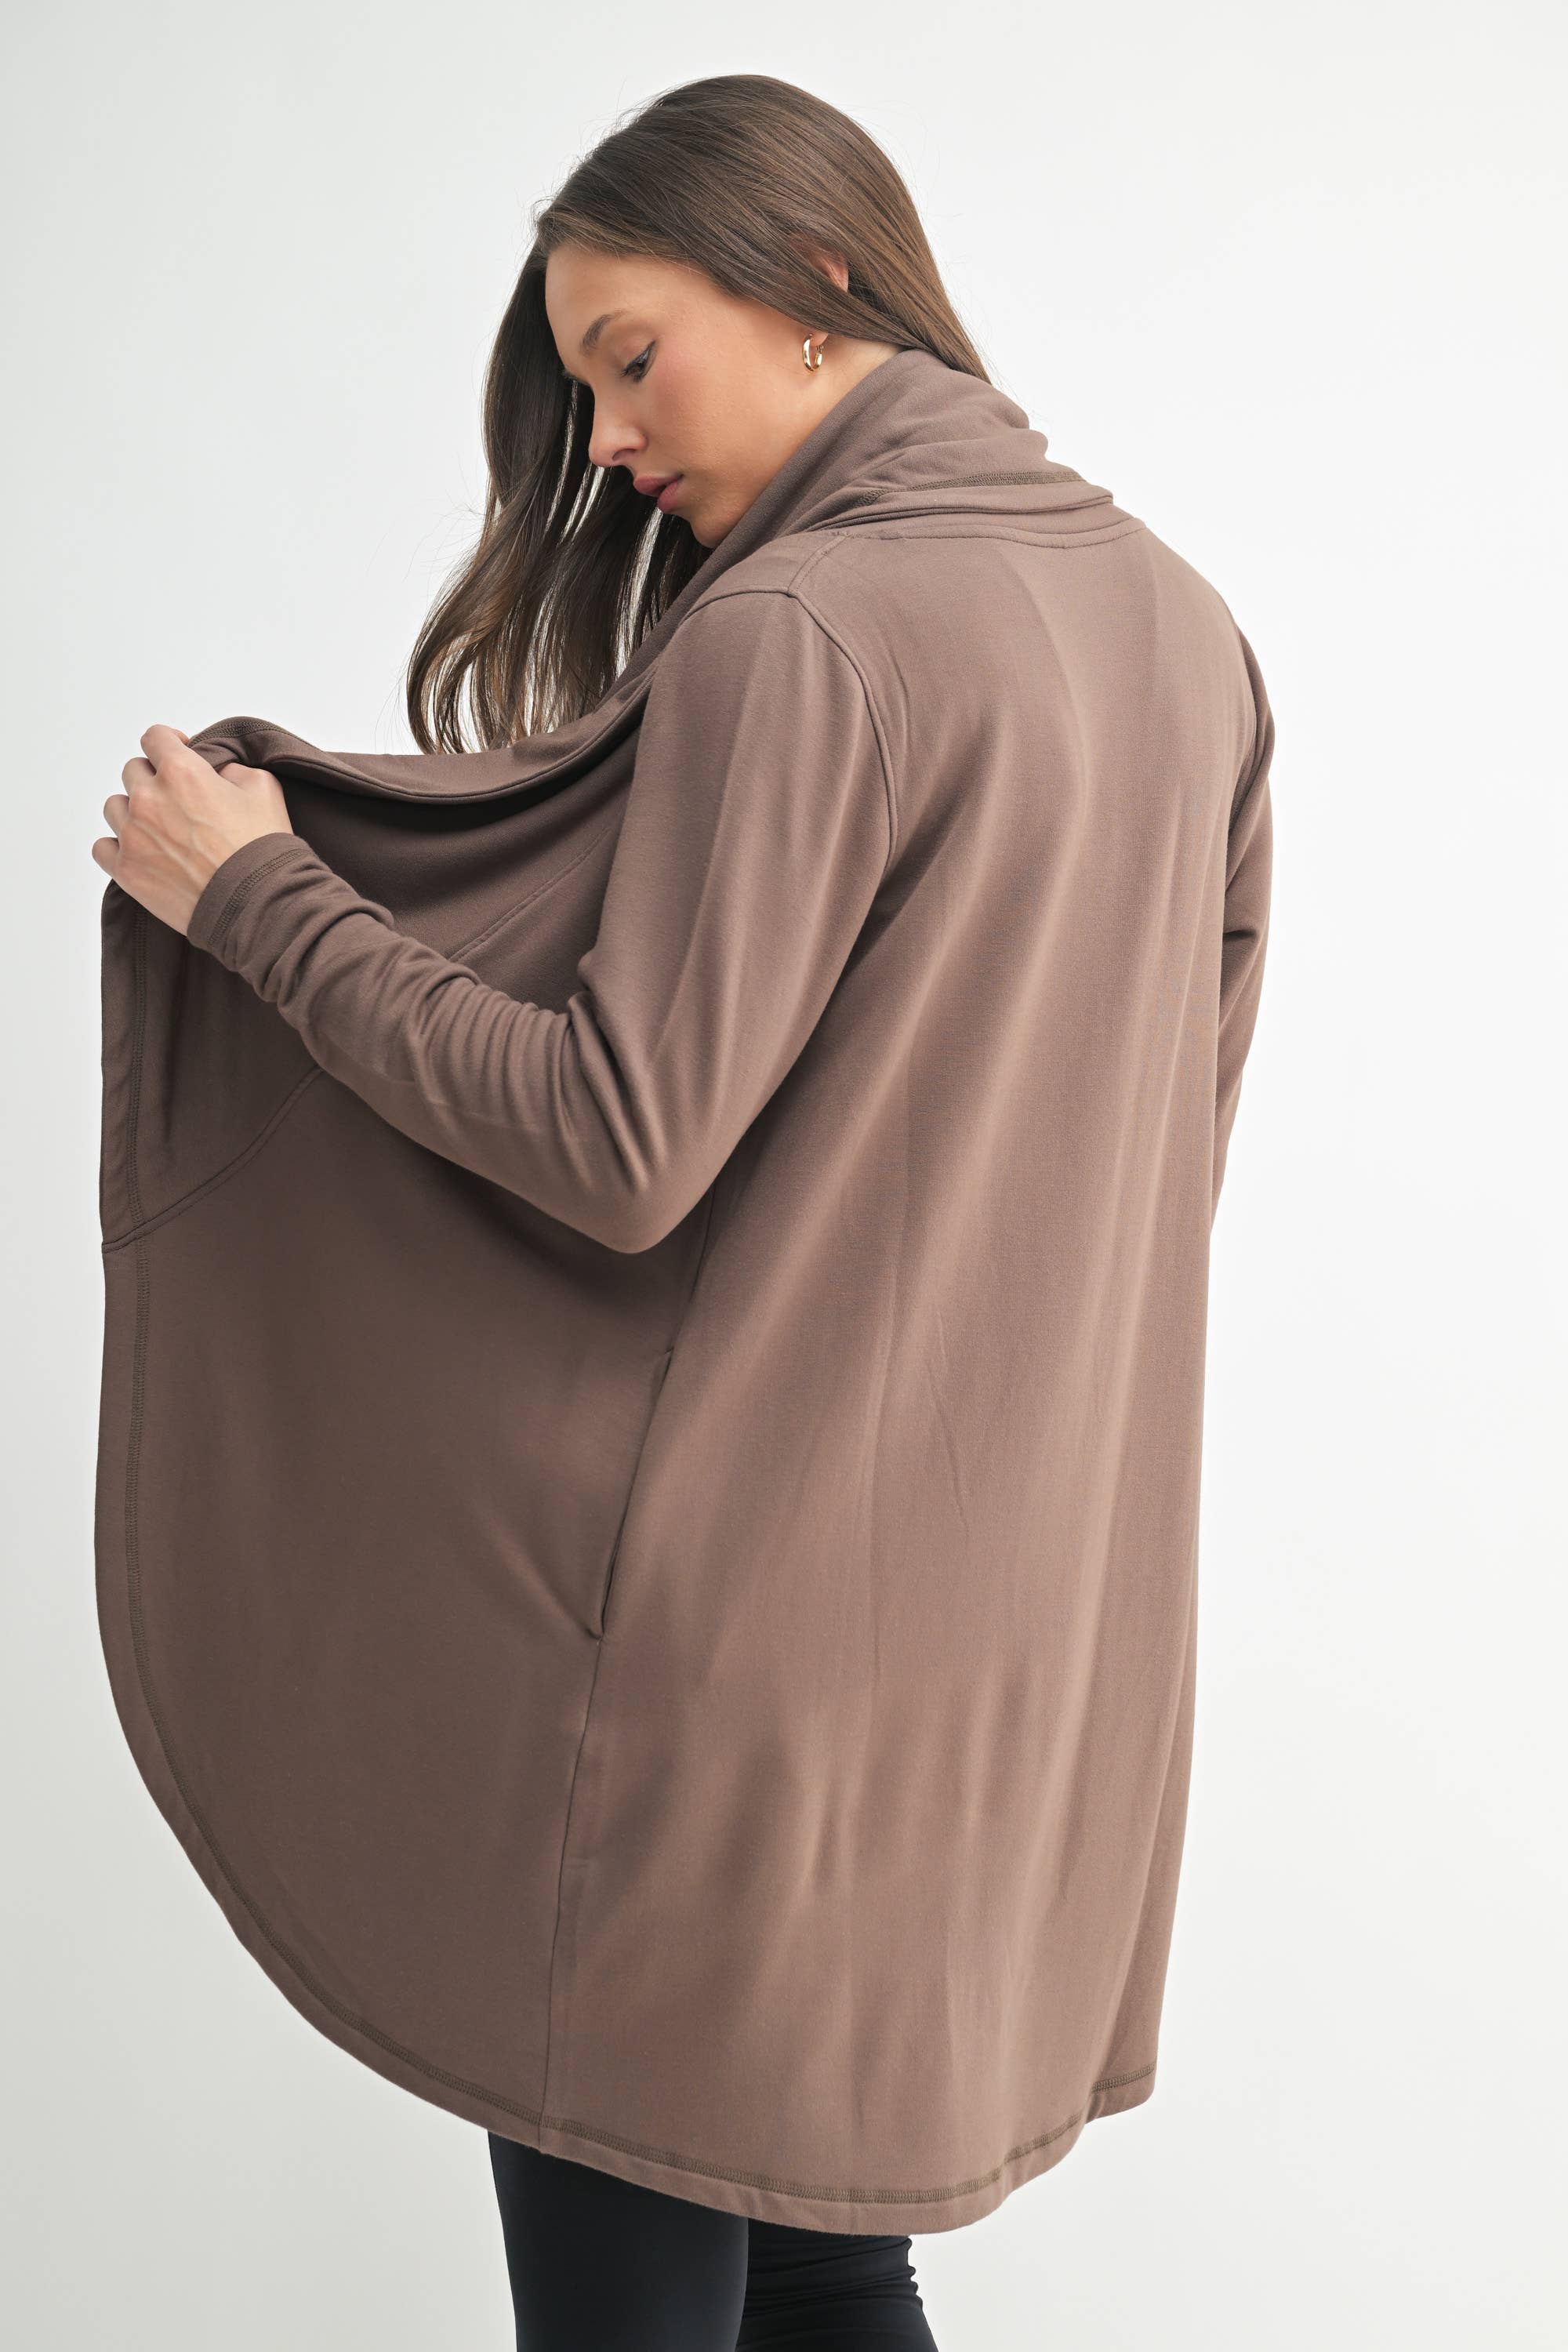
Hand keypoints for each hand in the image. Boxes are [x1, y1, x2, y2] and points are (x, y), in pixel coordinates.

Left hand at [93, 724, 294, 935]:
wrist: (257, 905)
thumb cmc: (263, 851)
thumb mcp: (264, 789)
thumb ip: (232, 769)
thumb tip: (217, 773)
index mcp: (182, 772)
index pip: (154, 738)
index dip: (168, 742)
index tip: (176, 752)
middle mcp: (149, 799)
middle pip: (133, 771)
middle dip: (154, 780)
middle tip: (177, 800)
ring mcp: (132, 835)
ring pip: (114, 807)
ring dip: (133, 812)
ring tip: (159, 830)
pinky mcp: (126, 870)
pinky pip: (102, 847)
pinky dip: (117, 847)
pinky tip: (141, 852)